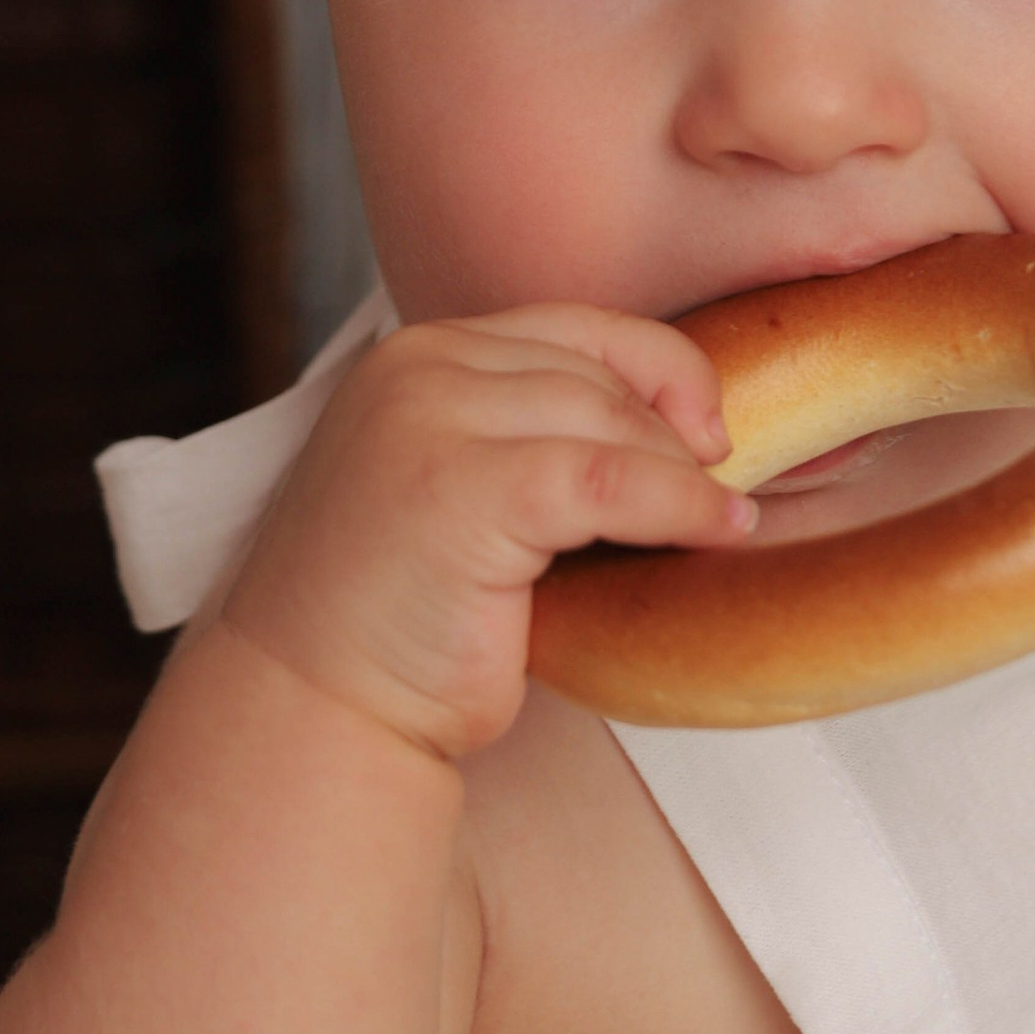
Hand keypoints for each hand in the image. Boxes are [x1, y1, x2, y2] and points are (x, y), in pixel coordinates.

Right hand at [218, 306, 756, 765]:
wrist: (315, 705)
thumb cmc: (402, 616)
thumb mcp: (465, 487)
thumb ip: (532, 435)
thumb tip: (686, 426)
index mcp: (414, 356)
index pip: (575, 328)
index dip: (661, 372)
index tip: (708, 435)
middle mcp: (415, 368)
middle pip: (598, 371)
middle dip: (671, 435)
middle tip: (716, 496)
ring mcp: (430, 421)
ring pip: (611, 421)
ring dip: (683, 476)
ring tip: (719, 523)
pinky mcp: (463, 488)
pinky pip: (613, 481)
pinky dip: (682, 505)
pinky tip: (718, 532)